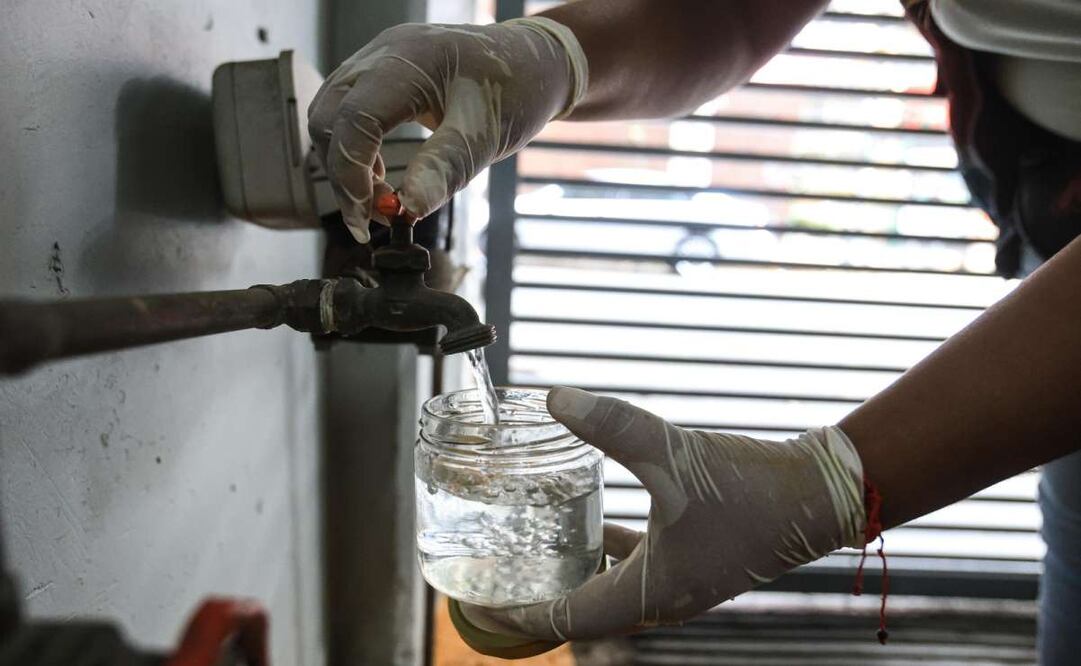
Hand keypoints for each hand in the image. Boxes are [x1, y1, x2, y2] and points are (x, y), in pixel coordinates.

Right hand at [307, 18, 587, 241]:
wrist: (537, 62)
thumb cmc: (518, 89)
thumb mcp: (485, 134)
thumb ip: (443, 170)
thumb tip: (407, 212)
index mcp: (408, 59)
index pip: (353, 118)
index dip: (351, 172)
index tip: (372, 215)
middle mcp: (383, 53)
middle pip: (329, 117)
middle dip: (343, 174)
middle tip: (374, 218)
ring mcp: (378, 60)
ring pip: (332, 116)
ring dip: (346, 164)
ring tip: (383, 201)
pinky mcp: (382, 75)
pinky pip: (348, 112)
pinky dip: (356, 150)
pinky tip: (383, 176)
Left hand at [460, 387, 866, 646]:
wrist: (819, 493)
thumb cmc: (750, 487)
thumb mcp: (671, 453)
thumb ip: (611, 425)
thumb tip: (553, 398)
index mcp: (650, 594)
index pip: (567, 619)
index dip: (519, 615)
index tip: (479, 604)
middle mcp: (662, 600)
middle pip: (583, 614)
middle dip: (539, 602)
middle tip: (498, 581)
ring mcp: (681, 585)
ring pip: (611, 593)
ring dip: (574, 578)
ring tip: (536, 552)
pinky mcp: (696, 562)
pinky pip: (636, 570)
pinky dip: (608, 555)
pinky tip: (597, 522)